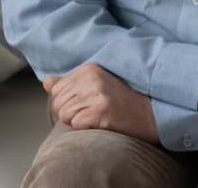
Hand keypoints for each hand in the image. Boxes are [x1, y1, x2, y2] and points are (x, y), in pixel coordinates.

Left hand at [43, 62, 157, 143]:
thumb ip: (70, 82)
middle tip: (93, 112)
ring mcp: (97, 94)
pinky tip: (101, 122)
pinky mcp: (100, 111)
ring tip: (97, 116)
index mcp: (89, 69)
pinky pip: (75, 124)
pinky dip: (85, 128)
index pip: (57, 90)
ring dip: (78, 120)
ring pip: (64, 114)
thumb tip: (47, 82)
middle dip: (71, 112)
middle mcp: (92, 78)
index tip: (87, 103)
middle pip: (58, 103)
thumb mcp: (97, 84)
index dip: (68, 102)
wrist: (149, 114)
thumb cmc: (123, 101)